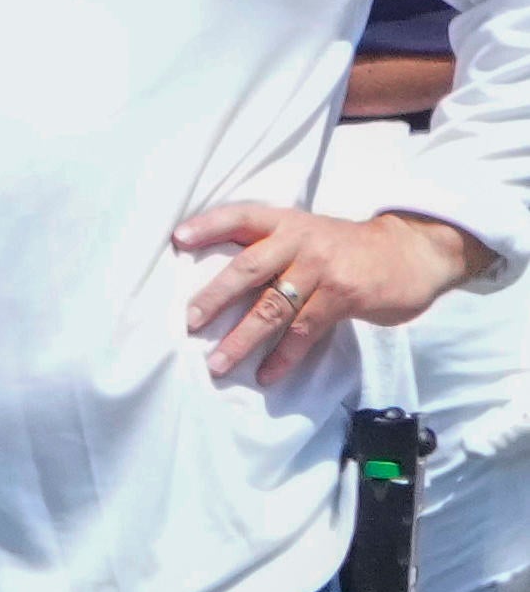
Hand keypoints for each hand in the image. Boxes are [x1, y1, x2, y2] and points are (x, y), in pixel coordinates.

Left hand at [176, 200, 482, 387]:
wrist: (413, 251)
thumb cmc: (348, 247)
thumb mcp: (309, 233)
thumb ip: (272, 246)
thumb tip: (219, 275)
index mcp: (286, 222)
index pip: (241, 216)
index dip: (209, 225)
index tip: (177, 238)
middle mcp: (301, 241)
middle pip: (248, 268)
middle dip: (215, 297)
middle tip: (188, 322)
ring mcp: (324, 269)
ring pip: (273, 307)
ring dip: (242, 339)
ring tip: (217, 364)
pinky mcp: (345, 296)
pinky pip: (305, 331)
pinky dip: (284, 356)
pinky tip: (266, 375)